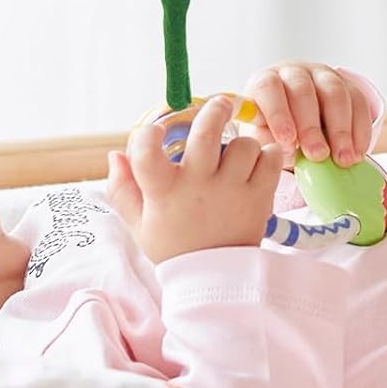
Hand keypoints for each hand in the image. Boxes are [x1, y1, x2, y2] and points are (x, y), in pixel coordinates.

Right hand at [105, 95, 283, 264]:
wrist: (214, 282)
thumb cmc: (176, 246)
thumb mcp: (140, 224)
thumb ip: (122, 189)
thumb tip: (115, 154)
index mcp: (164, 192)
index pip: (146, 151)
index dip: (147, 134)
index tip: (155, 130)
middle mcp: (198, 187)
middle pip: (206, 133)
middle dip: (214, 110)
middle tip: (220, 104)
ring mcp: (231, 191)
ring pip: (243, 144)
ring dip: (242, 144)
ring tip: (237, 154)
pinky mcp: (259, 198)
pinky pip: (271, 159)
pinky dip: (268, 156)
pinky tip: (257, 164)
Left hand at [242, 62, 373, 166]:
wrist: (298, 121)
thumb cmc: (274, 131)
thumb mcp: (264, 136)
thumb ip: (269, 142)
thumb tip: (282, 150)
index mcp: (265, 82)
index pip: (269, 88)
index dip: (278, 113)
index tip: (287, 141)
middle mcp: (294, 73)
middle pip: (303, 90)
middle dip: (311, 126)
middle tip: (317, 155)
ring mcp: (322, 76)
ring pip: (335, 93)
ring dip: (341, 130)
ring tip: (342, 159)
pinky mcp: (347, 84)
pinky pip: (358, 102)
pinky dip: (359, 130)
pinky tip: (358, 153)